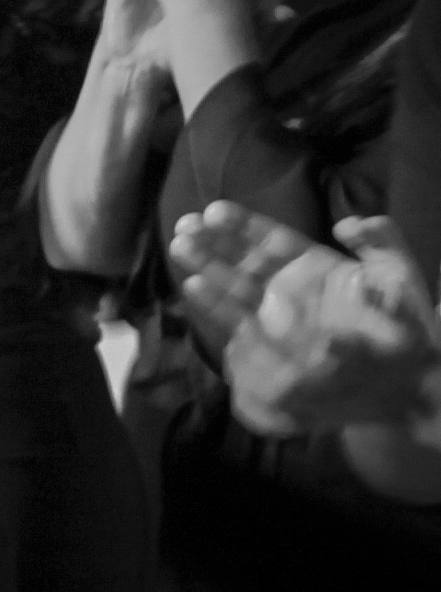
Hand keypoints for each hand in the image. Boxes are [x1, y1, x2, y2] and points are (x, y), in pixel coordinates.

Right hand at [171, 205, 440, 437]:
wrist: (409, 380)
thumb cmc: (409, 328)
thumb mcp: (401, 275)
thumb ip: (380, 241)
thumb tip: (346, 224)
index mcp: (315, 267)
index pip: (273, 240)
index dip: (244, 226)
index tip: (214, 211)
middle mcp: (290, 289)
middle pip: (244, 260)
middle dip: (214, 242)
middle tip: (185, 225)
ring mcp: (278, 317)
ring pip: (235, 286)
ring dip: (206, 266)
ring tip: (180, 246)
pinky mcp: (270, 346)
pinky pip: (238, 321)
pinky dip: (215, 304)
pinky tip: (195, 287)